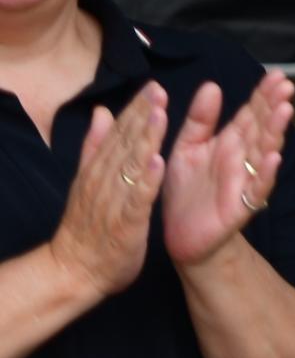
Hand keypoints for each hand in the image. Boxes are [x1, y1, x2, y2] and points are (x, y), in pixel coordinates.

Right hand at [48, 84, 165, 305]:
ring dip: (144, 140)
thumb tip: (101, 111)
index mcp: (98, 171)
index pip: (118, 135)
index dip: (135, 110)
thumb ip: (95, 146)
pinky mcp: (124, 223)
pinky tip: (158, 163)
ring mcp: (113, 202)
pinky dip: (146, 181)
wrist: (73, 271)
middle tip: (158, 90)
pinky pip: (136, 200)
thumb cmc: (87, 227)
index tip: (152, 87)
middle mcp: (103, 182)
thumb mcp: (88, 181)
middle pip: (124, 144)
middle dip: (142, 117)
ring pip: (129, 167)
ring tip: (159, 115)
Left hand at [162, 71, 294, 273]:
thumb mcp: (187, 148)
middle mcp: (242, 158)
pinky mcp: (241, 206)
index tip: (276, 74)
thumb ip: (199, 120)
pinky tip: (273, 158)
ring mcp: (245, 181)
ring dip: (276, 133)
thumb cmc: (186, 191)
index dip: (263, 95)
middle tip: (286, 85)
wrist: (181, 235)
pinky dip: (266, 174)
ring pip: (264, 153)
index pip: (251, 114)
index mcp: (229, 142)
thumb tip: (212, 86)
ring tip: (284, 111)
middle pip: (261, 128)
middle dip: (274, 107)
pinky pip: (257, 189)